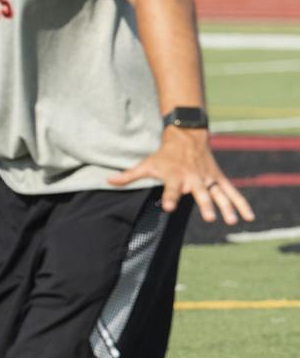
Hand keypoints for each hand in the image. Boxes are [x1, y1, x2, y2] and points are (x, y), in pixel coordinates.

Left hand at [108, 126, 254, 224]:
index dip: (169, 198)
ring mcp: (208, 178)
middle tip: (210, 218)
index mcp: (174, 176)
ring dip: (226, 207)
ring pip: (219, 194)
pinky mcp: (218, 178)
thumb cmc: (163, 155)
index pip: (170, 189)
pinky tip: (249, 217)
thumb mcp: (146, 164)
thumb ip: (128, 176)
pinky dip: (241, 203)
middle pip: (199, 194)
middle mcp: (193, 178)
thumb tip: (107, 181)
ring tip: (232, 221)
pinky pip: (231, 192)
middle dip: (205, 205)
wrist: (186, 136)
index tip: (168, 208)